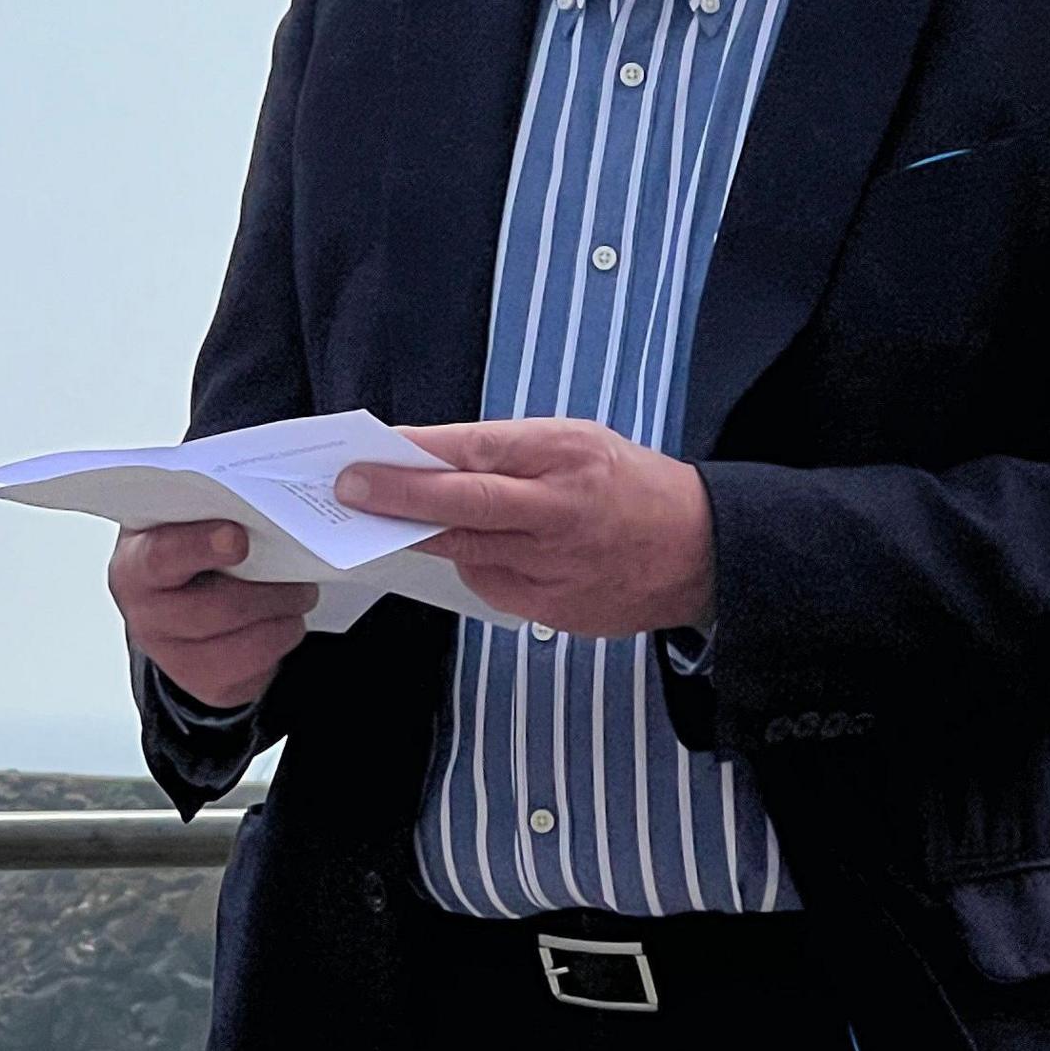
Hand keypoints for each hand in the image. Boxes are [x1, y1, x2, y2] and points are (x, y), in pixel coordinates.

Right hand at [112, 521, 315, 711]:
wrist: (181, 600)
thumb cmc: (190, 546)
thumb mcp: (187, 520)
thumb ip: (211, 508)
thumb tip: (263, 498)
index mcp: (135, 563)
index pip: (160, 557)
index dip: (199, 548)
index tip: (238, 538)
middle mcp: (145, 614)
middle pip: (211, 609)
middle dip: (265, 591)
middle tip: (301, 572)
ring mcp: (171, 654)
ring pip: (238, 642)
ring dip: (280, 616)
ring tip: (301, 594)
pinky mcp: (204, 682)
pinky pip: (252, 668)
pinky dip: (280, 641)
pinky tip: (287, 621)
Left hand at [335, 419, 713, 639]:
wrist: (700, 550)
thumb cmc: (630, 484)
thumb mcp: (577, 441)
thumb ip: (509, 451)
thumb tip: (431, 459)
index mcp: (565, 455)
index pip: (476, 451)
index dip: (417, 455)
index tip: (369, 452)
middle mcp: (559, 511)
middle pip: (464, 506)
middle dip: (399, 498)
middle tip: (350, 491)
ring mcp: (556, 566)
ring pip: (467, 552)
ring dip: (421, 536)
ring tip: (382, 522)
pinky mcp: (553, 609)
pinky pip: (490, 585)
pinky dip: (471, 566)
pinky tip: (468, 551)